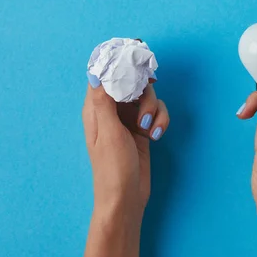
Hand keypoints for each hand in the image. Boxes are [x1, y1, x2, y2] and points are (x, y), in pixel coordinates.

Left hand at [82, 76, 169, 218]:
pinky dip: (160, 120)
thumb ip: (104, 100)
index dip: (117, 63)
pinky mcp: (143, 128)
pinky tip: (156, 135)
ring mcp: (129, 119)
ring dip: (154, 108)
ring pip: (147, 96)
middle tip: (147, 95)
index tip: (134, 59)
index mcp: (96, 107)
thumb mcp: (108, 132)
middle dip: (143, 89)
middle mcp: (112, 109)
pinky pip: (156, 112)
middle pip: (130, 81)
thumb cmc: (112, 167)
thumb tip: (97, 71)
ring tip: (149, 128)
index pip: (103, 75)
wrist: (127, 197)